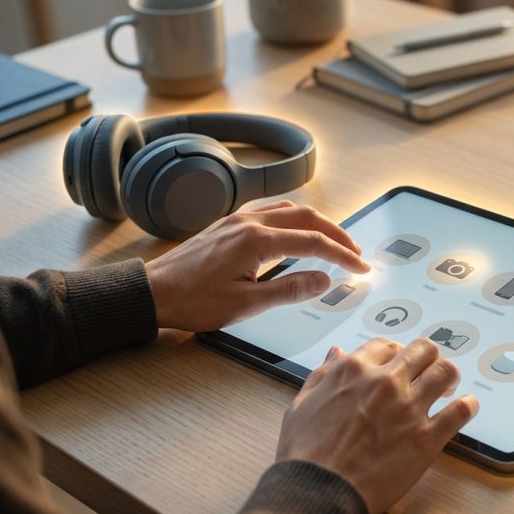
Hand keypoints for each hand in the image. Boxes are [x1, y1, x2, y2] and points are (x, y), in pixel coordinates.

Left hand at [145, 200, 369, 331]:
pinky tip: (297, 234)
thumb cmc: (193, 301)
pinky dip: (294, 220)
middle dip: (336, 233)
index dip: (342, 255)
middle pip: (307, 217)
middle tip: (356, 252)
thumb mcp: (246, 305)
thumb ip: (290, 290)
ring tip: (333, 242)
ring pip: (289, 209)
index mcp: (256, 241)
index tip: (360, 267)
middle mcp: (248, 223)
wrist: (152, 292)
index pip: (313, 242)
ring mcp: (237, 220)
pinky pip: (270, 212)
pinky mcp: (228, 225)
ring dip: (316, 223)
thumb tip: (324, 280)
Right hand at [275, 337, 479, 513]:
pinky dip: (467, 406)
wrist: (319, 491)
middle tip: (427, 373)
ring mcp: (409, 408)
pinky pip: (460, 412)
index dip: (394, 354)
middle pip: (423, 350)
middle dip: (427, 358)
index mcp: (355, 370)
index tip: (397, 365)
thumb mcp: (301, 405)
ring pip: (445, 372)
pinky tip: (466, 407)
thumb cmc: (304, 453)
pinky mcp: (427, 437)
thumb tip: (337, 352)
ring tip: (447, 388)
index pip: (386, 345)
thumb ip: (322, 375)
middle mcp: (386, 382)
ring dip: (448, 376)